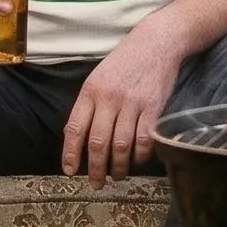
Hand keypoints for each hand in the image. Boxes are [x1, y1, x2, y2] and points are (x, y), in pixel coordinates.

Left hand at [63, 25, 182, 183]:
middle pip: (98, 142)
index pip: (75, 128)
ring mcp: (132, 103)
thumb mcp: (98, 77)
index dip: (71, 153)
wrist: (156, 42)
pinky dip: (139, 156)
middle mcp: (109, 98)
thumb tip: (75, 134)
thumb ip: (88, 105)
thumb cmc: (124, 61)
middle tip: (95, 183)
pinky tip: (136, 161)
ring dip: (117, 167)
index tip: (69, 171)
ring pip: (120, 145)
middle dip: (95, 168)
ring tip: (116, 176)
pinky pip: (144, 139)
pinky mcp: (153, 107)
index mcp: (91, 91)